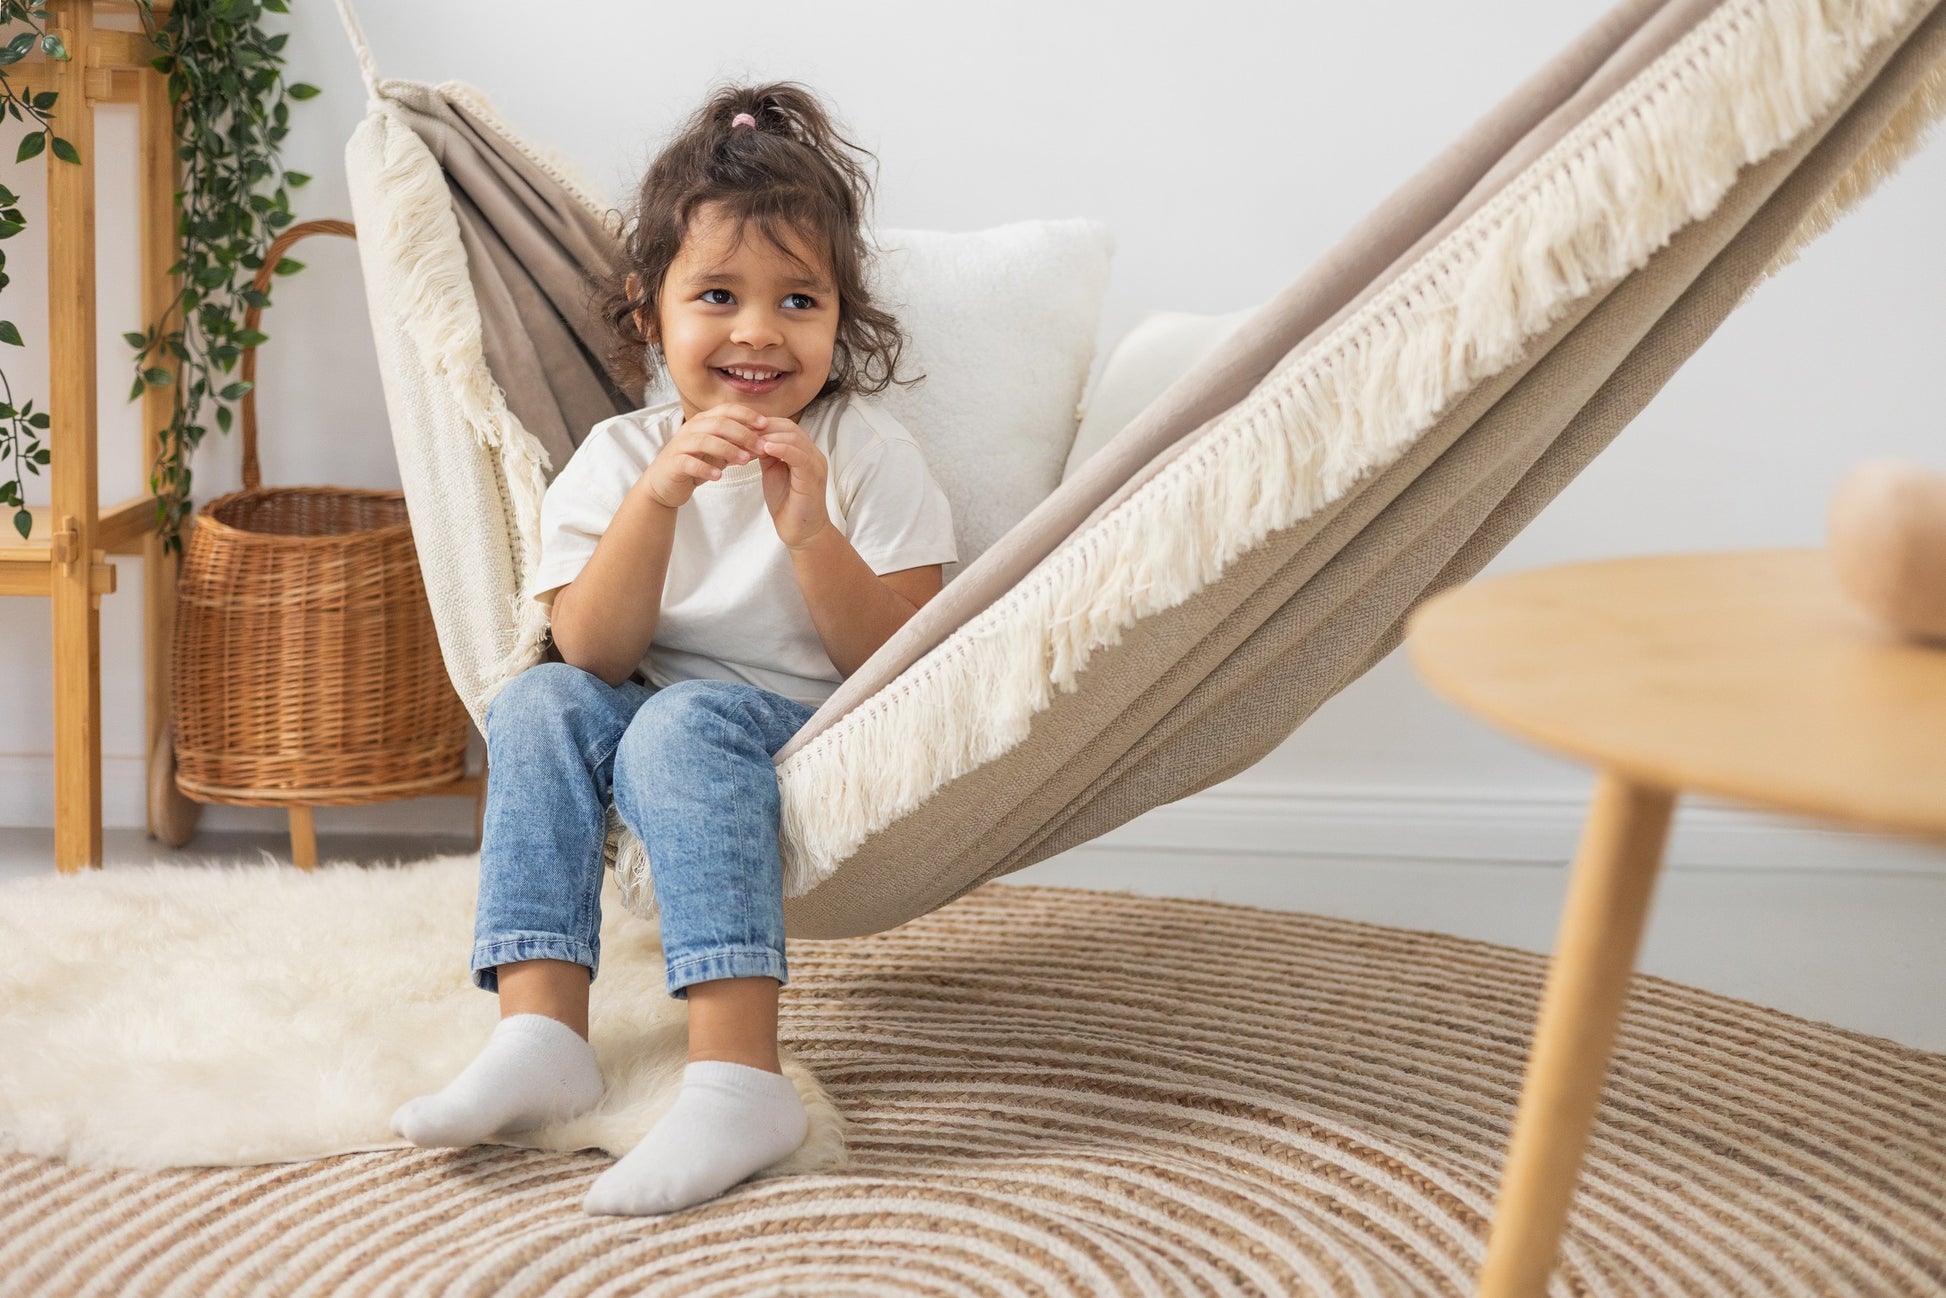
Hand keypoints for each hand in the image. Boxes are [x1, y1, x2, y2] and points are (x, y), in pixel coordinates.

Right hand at [638, 404, 768, 508]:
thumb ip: (736, 444)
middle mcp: (691, 429)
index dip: (747, 415)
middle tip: (761, 447)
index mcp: (704, 421)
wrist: (665, 484)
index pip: (727, 410)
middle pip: (719, 424)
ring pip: (705, 441)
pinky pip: (689, 462)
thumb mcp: (718, 451)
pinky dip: (705, 468)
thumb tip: (764, 440)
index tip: (766, 425)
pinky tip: (718, 476)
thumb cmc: (696, 464)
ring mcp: (681, 445)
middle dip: (743, 434)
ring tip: (745, 461)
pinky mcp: (673, 463)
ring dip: (728, 449)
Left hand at [750, 417, 832, 550]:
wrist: (801, 532)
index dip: (762, 425)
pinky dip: (782, 448)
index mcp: (803, 451)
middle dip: (763, 428)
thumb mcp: (772, 471)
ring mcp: (815, 464)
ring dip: (769, 437)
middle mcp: (813, 454)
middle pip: (789, 427)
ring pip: (794, 438)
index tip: (740, 429)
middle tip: (741, 433)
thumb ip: (767, 454)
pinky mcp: (813, 477)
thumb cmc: (787, 504)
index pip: (785, 426)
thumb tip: (750, 437)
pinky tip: (765, 448)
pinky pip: (799, 456)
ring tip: (750, 441)